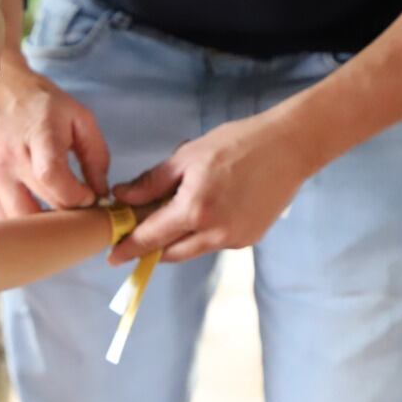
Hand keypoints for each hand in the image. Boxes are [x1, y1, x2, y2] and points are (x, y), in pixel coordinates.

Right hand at [0, 54, 109, 216]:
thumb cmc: (40, 103)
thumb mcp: (79, 117)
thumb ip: (96, 156)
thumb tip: (100, 192)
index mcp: (38, 137)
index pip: (52, 178)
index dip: (75, 196)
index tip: (89, 197)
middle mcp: (10, 160)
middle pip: (38, 207)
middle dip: (65, 218)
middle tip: (79, 212)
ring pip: (18, 222)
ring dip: (42, 228)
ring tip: (59, 219)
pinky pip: (4, 219)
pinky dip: (23, 224)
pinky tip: (38, 217)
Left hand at [108, 116, 310, 264]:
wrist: (290, 147)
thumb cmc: (237, 144)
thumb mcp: (187, 157)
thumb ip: (151, 182)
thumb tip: (121, 196)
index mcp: (194, 210)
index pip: (151, 238)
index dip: (129, 249)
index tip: (112, 257)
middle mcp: (214, 233)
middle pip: (170, 252)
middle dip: (151, 247)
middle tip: (136, 233)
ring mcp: (234, 239)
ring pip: (192, 249)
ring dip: (177, 239)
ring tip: (174, 212)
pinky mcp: (249, 239)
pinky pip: (214, 243)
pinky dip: (201, 233)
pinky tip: (207, 208)